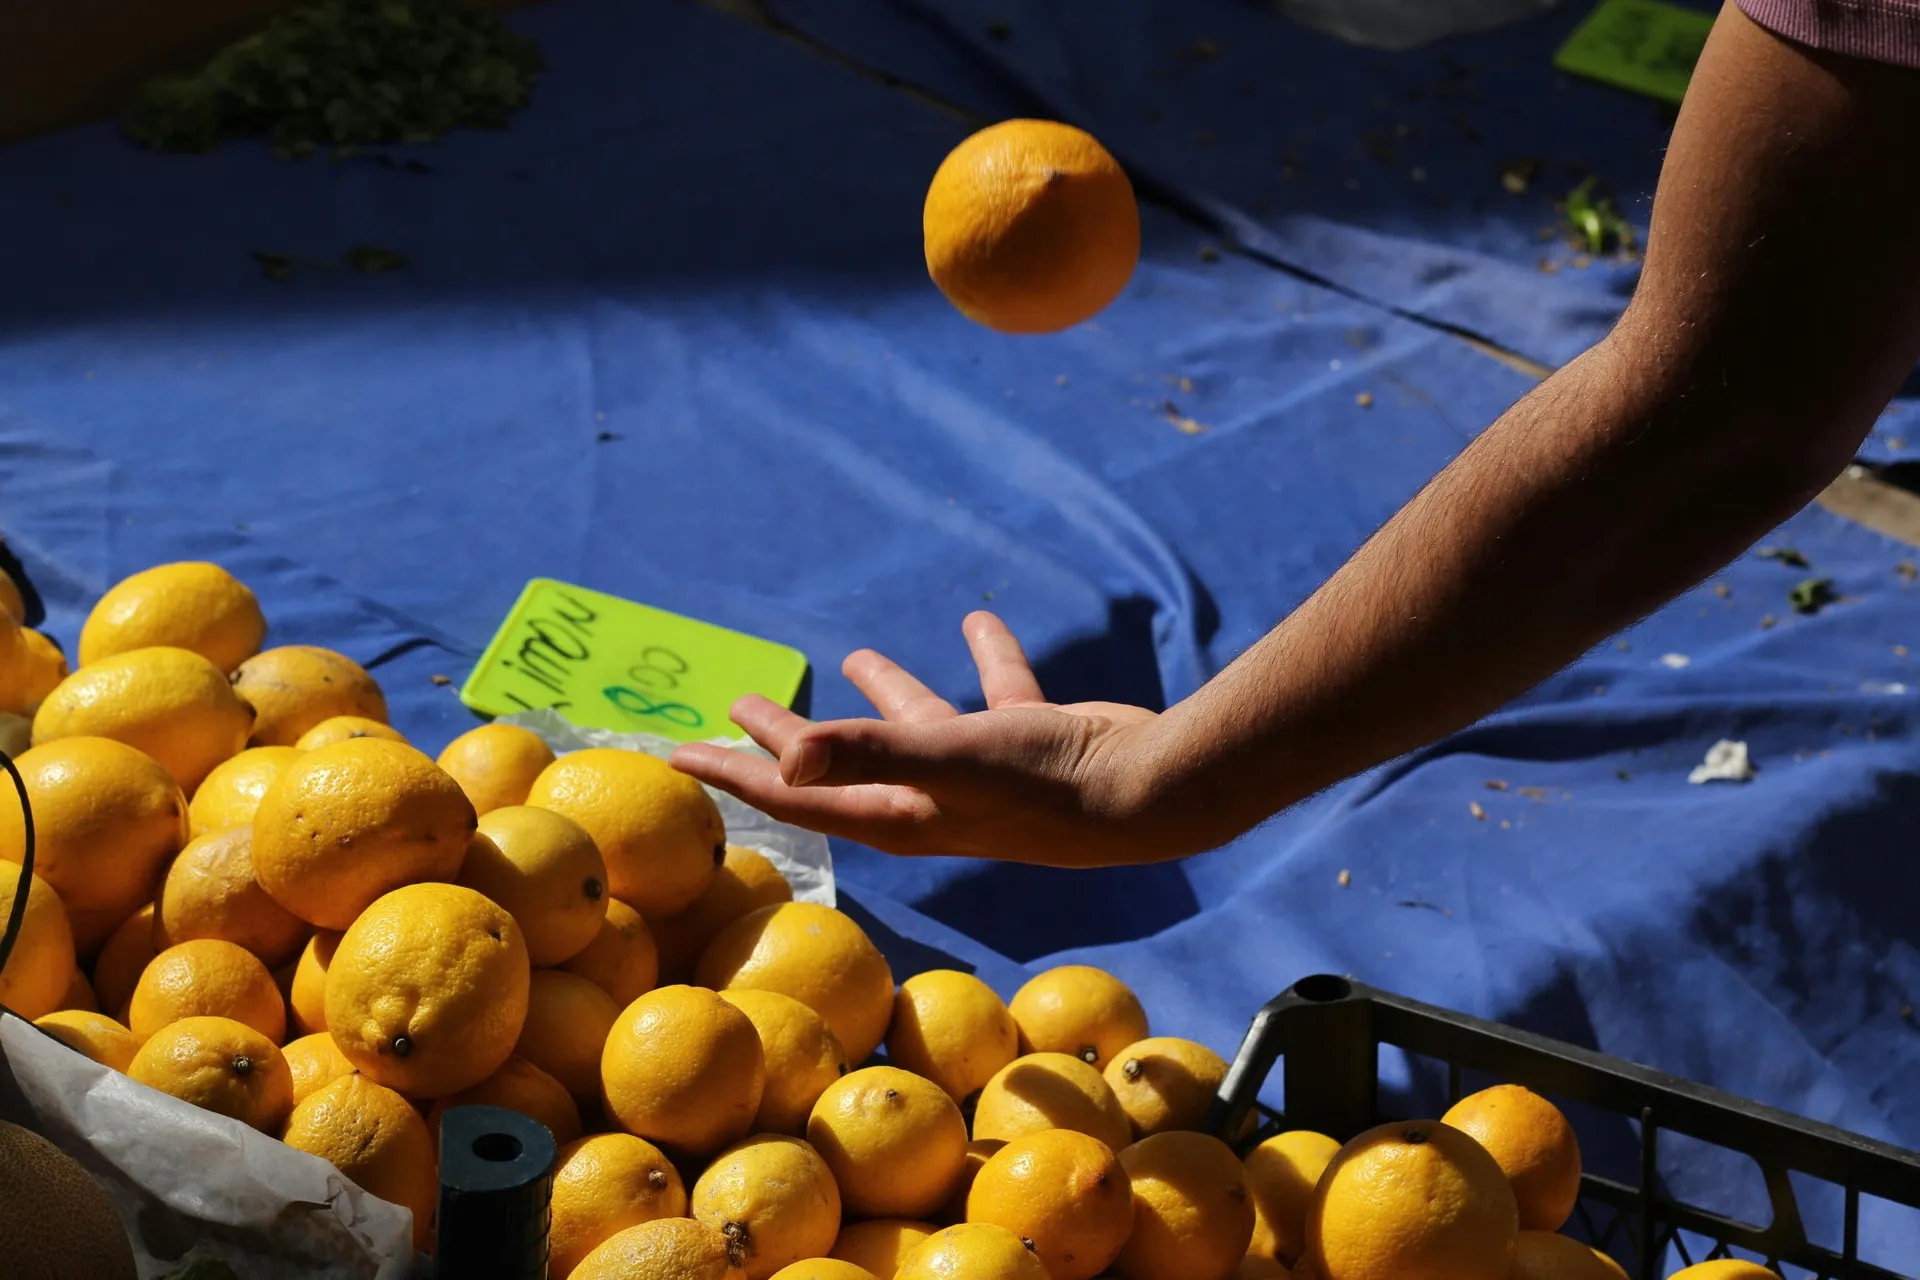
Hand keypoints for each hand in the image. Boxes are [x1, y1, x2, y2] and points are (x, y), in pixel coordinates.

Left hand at [669, 612, 1172, 865]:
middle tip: (741, 704)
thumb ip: (870, 752)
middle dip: (787, 737)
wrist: (1152, 792)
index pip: (794, 794)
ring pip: (915, 727)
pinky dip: (983, 658)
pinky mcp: (1027, 743)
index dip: (733, 774)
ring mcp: (981, 773)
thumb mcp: (949, 759)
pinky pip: (994, 692)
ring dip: (883, 693)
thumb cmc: (1047, 785)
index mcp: (897, 813)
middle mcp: (931, 798)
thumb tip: (787, 757)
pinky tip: (976, 623)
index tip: (678, 756)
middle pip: (838, 764)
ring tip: (852, 658)